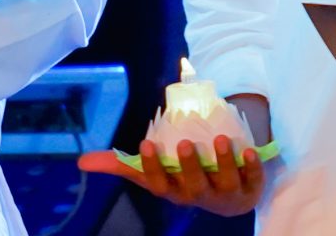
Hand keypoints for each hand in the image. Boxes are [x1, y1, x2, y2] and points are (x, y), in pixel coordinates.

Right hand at [79, 134, 266, 214]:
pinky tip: (249, 150)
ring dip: (223, 162)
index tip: (146, 143)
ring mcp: (226, 192)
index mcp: (173, 191)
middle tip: (185, 144)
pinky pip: (253, 178)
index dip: (153, 167)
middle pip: (193, 186)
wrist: (230, 191)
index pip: (160, 185)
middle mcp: (199, 195)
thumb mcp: (155, 170)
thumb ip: (122, 164)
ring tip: (220, 140)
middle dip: (189, 166)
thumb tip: (82, 162)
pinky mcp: (250, 186)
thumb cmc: (183, 175)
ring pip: (224, 181)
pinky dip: (252, 166)